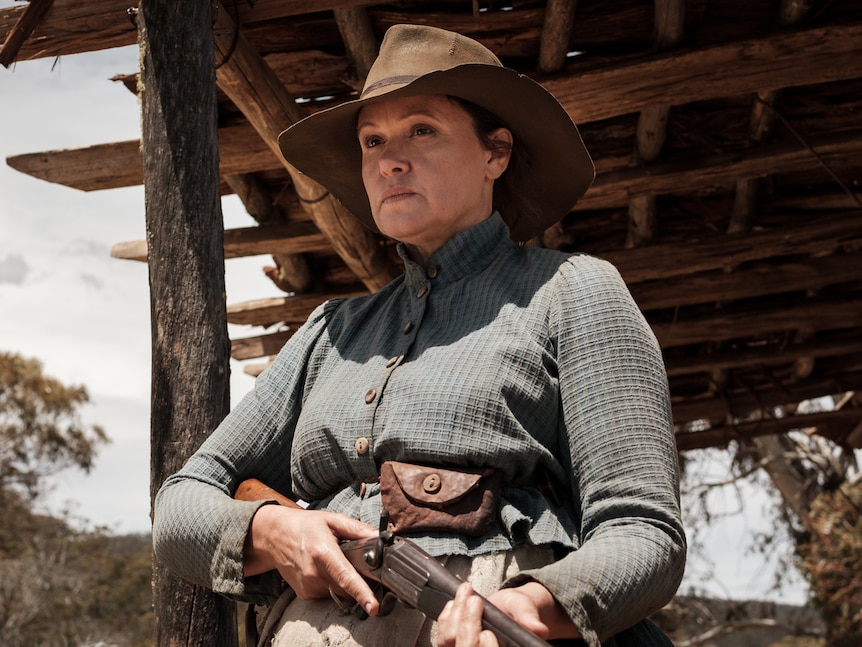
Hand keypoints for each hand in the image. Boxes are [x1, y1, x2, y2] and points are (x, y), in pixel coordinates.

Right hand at [242, 503, 379, 614]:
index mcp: (323, 553)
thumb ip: (357, 529)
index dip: (362, 593)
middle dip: (360, 582)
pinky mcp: (305, 594)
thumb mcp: (332, 520)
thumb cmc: (305, 526)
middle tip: (360, 566)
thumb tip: (380, 537)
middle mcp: (314, 574)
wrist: (275, 536)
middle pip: (348, 588)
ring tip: (335, 562)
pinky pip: (328, 594)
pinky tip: (324, 570)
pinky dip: (332, 585)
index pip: (346, 577)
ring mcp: (308, 586)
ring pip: (339, 593)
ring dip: (345, 583)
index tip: (374, 606)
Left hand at [437, 581, 579, 644]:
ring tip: (465, 593)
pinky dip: (446, 616)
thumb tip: (539, 629)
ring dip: (455, 616)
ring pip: (449, 642)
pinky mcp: (452, 642)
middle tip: (475, 601)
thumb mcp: (526, 610)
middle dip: (467, 625)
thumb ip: (530, 619)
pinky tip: (455, 602)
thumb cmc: (518, 612)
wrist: (508, 609)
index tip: (488, 632)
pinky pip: (442, 634)